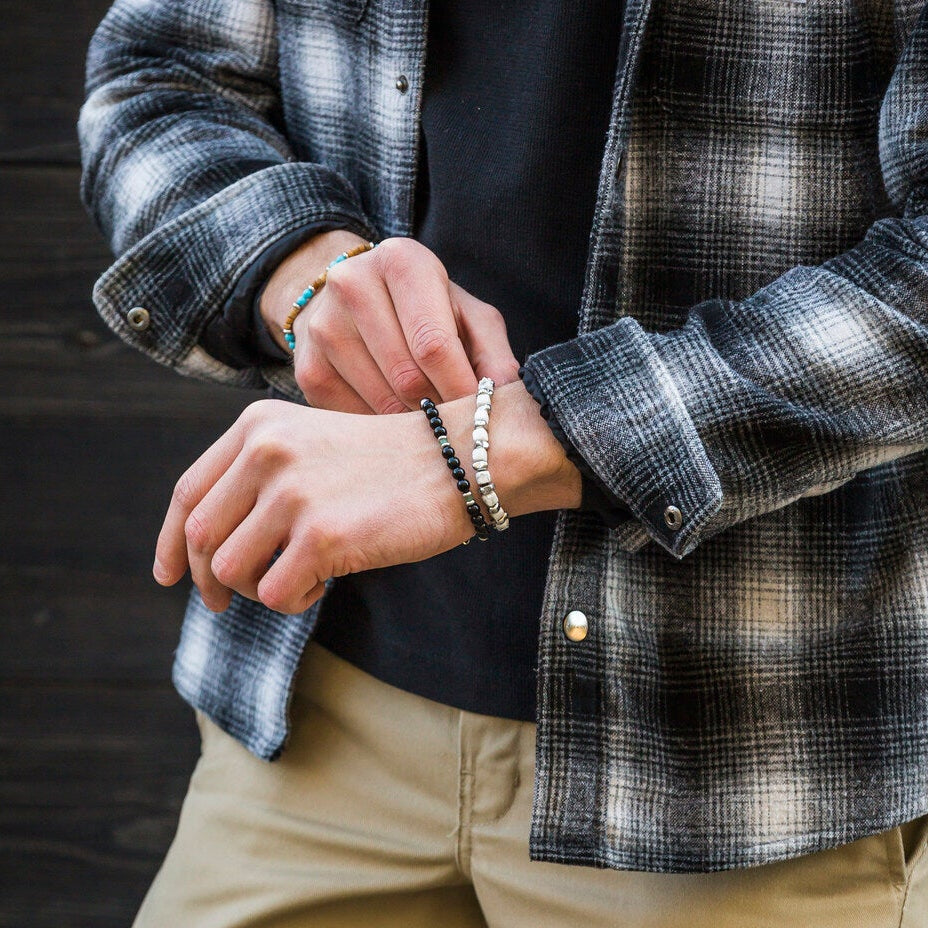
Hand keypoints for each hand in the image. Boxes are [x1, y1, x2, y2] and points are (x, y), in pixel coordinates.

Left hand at [153, 399, 472, 614]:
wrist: (460, 460)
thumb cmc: (391, 461)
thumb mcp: (313, 444)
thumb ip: (260, 477)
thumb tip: (211, 549)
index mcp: (258, 427)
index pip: (188, 492)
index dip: (169, 542)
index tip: (169, 575)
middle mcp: (266, 453)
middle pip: (199, 537)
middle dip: (208, 581)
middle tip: (224, 602)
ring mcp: (292, 493)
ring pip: (230, 571)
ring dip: (258, 588)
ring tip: (299, 578)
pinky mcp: (322, 535)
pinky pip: (275, 594)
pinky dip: (294, 600)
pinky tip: (324, 584)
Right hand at [261, 233, 519, 412]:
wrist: (349, 297)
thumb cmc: (424, 310)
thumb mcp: (466, 315)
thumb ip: (493, 352)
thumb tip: (507, 398)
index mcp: (401, 261)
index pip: (434, 344)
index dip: (461, 390)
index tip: (481, 418)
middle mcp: (352, 284)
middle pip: (406, 377)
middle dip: (440, 411)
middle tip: (461, 428)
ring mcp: (322, 326)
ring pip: (380, 403)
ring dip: (413, 426)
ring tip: (432, 424)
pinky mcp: (306, 368)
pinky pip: (353, 420)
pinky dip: (382, 433)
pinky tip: (397, 423)